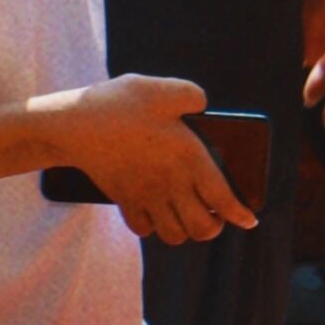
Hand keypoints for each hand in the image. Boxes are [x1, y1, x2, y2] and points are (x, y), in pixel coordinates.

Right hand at [50, 74, 255, 244]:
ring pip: (175, 235)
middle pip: (203, 227)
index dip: (240, 213)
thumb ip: (190, 95)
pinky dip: (154, 227)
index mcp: (188, 156)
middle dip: (215, 226)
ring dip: (186, 230)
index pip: (223, 197)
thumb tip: (204, 105)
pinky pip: (145, 229)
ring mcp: (146, 196)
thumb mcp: (160, 88)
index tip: (249, 220)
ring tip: (188, 215)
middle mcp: (171, 183)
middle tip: (215, 215)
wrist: (74, 125)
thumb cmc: (119, 103)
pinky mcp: (124, 200)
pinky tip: (156, 212)